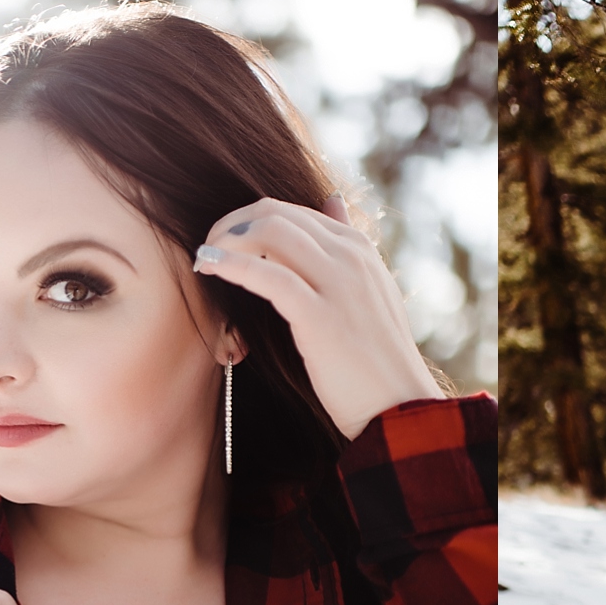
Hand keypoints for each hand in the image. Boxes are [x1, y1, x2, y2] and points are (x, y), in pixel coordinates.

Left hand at [191, 194, 443, 439]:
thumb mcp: (371, 290)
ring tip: (205, 258)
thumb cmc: (377, 359)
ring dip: (227, 240)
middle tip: (209, 246)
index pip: (293, 210)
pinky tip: (208, 267)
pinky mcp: (319, 315)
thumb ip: (347, 247)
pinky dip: (230, 265)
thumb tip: (331, 198)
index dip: (251, 220)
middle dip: (232, 224)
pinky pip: (266, 275)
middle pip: (276, 213)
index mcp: (360, 248)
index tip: (226, 242)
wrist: (400, 406)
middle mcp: (351, 257)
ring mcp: (338, 283)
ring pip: (269, 232)